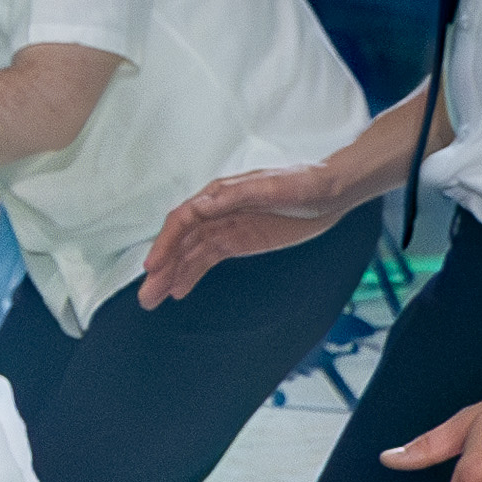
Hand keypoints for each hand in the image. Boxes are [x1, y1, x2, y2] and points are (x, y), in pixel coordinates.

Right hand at [138, 164, 351, 308]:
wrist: (333, 189)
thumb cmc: (306, 181)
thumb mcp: (271, 186)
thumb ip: (235, 195)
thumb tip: (202, 204)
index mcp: (220, 194)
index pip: (183, 220)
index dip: (166, 244)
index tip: (155, 268)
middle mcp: (217, 210)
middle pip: (181, 242)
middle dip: (162, 269)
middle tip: (148, 296)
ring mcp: (226, 227)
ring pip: (190, 254)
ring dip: (171, 276)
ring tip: (155, 300)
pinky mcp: (238, 240)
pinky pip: (207, 259)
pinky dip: (191, 275)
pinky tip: (180, 290)